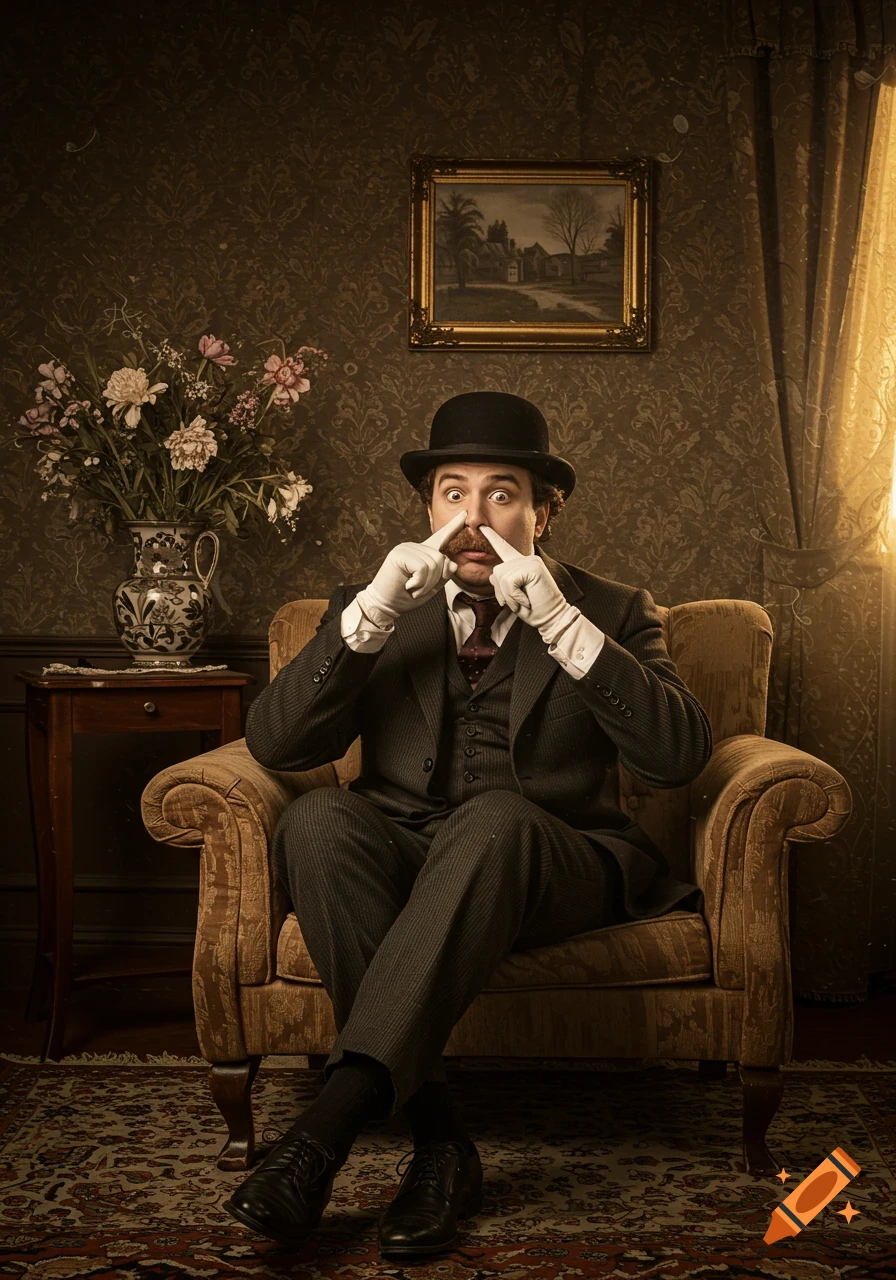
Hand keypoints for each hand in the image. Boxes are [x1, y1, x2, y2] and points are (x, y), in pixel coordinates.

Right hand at [356, 509, 466, 623]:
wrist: (385, 606)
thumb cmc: (406, 597)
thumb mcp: (431, 587)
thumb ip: (443, 575)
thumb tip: (452, 563)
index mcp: (423, 553)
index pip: (441, 537)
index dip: (453, 526)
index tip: (464, 513)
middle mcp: (415, 546)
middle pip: (441, 558)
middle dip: (435, 580)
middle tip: (419, 589)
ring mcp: (406, 548)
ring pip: (433, 564)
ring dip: (426, 584)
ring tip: (413, 588)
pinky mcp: (400, 554)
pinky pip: (423, 568)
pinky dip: (419, 583)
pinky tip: (408, 586)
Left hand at [479, 525, 578, 642]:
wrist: (552, 617)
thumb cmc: (533, 608)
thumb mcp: (513, 595)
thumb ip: (502, 582)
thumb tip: (493, 574)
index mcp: (521, 563)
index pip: (504, 548)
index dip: (492, 537)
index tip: (481, 526)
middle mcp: (526, 558)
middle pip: (497, 571)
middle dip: (502, 592)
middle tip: (518, 602)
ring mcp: (530, 561)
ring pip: (502, 576)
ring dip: (509, 596)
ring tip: (524, 602)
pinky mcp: (532, 567)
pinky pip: (509, 582)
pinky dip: (515, 596)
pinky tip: (527, 601)